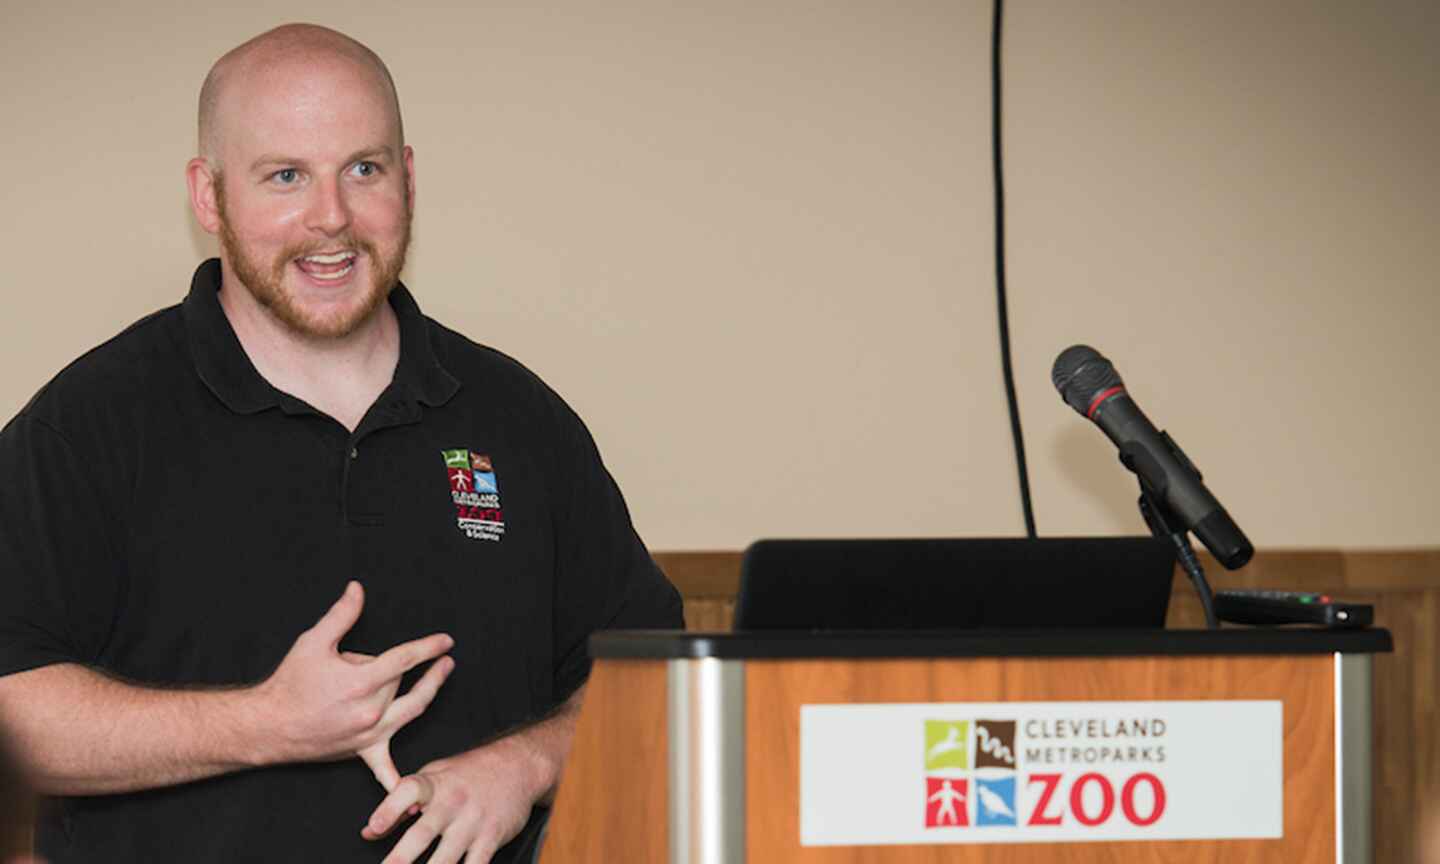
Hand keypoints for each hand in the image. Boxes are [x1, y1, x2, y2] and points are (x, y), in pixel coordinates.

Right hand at [253, 581, 454, 780]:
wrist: (268, 725)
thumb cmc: (290, 683)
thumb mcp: (314, 641)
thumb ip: (342, 614)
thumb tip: (358, 589)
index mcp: (362, 682)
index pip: (406, 659)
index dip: (428, 647)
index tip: (446, 641)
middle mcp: (371, 711)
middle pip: (403, 682)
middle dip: (399, 668)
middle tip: (431, 657)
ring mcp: (369, 735)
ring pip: (410, 711)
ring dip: (428, 693)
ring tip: (441, 675)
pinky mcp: (362, 751)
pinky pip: (384, 770)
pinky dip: (399, 781)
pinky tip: (415, 797)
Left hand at [361, 738, 540, 863]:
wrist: (518, 766)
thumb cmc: (468, 773)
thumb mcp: (433, 778)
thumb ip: (400, 806)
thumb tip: (369, 831)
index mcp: (434, 784)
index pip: (408, 791)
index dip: (389, 809)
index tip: (374, 828)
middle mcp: (452, 803)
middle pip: (423, 833)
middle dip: (401, 858)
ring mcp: (472, 823)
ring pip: (446, 859)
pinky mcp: (491, 838)